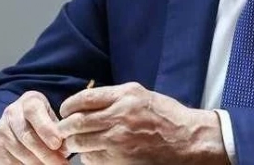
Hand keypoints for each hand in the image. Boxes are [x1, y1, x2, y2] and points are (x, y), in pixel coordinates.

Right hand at [0, 91, 68, 164]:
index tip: (57, 143)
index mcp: (30, 101)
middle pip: (27, 135)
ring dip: (37, 163)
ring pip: (19, 151)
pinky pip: (9, 160)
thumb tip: (66, 147)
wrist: (16, 125)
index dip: (46, 128)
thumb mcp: (52, 119)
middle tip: (60, 164)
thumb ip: (58, 130)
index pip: (34, 112)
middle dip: (46, 153)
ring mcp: (1, 130)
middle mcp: (12, 113)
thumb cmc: (42, 121)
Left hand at [58, 82, 226, 164]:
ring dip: (75, 144)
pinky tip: (97, 154)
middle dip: (64, 128)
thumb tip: (87, 103)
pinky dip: (89, 157)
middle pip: (75, 123)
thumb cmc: (168, 118)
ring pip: (79, 143)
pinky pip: (91, 159)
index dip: (68, 106)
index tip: (66, 111)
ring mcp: (118, 139)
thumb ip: (116, 98)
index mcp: (125, 95)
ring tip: (79, 143)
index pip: (83, 99)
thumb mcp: (143, 97)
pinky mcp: (119, 160)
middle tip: (64, 131)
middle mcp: (119, 115)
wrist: (189, 141)